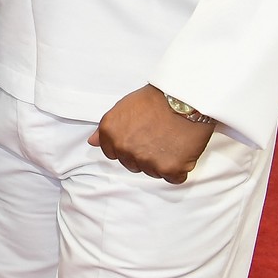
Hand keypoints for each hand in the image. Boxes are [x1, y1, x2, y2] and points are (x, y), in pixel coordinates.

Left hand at [89, 85, 215, 183]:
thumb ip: (106, 128)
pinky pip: (173, 178)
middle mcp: (125, 149)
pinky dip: (179, 169)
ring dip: (161, 162)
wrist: (184, 99)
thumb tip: (93, 142)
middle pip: (132, 164)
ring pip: (152, 172)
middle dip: (143, 155)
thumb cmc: (156, 100)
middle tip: (157, 138)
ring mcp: (146, 160)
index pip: (112, 153)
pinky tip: (181, 152)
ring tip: (170, 141)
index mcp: (110, 133)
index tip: (139, 138)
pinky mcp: (169, 169)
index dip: (127, 146)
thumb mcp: (123, 107)